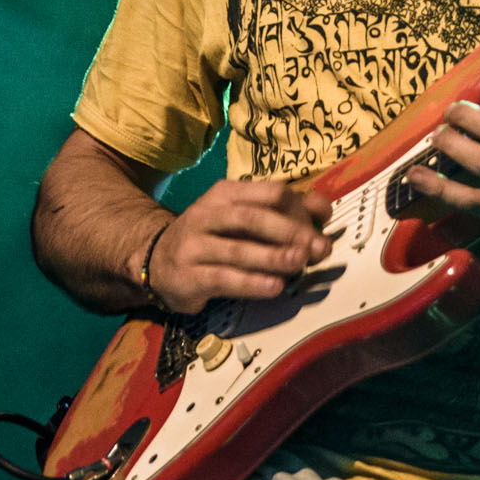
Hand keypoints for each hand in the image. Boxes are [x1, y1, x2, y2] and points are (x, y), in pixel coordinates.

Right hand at [147, 180, 332, 312]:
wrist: (155, 260)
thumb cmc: (212, 238)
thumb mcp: (242, 217)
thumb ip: (283, 212)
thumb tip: (324, 208)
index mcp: (226, 194)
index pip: (269, 192)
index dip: (299, 208)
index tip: (321, 226)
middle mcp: (208, 214)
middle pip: (253, 218)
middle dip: (290, 232)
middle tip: (319, 247)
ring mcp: (195, 245)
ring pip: (238, 249)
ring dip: (273, 257)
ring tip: (300, 263)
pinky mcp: (189, 275)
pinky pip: (223, 278)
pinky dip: (251, 283)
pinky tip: (274, 287)